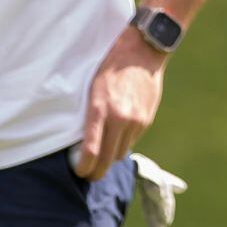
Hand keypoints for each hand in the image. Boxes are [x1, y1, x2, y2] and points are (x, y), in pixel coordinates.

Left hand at [75, 28, 166, 178]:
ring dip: (111, 156)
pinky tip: (117, 135)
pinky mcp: (146, 119)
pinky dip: (123, 142)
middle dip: (97, 171)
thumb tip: (83, 140)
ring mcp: (136, 121)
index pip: (91, 151)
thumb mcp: (92, 88)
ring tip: (102, 153)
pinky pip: (132, 141)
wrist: (141, 51)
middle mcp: (120, 119)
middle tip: (90, 174)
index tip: (80, 172)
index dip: (84, 168)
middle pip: (108, 159)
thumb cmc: (109, 66)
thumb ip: (90, 115)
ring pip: (121, 153)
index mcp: (100, 110)